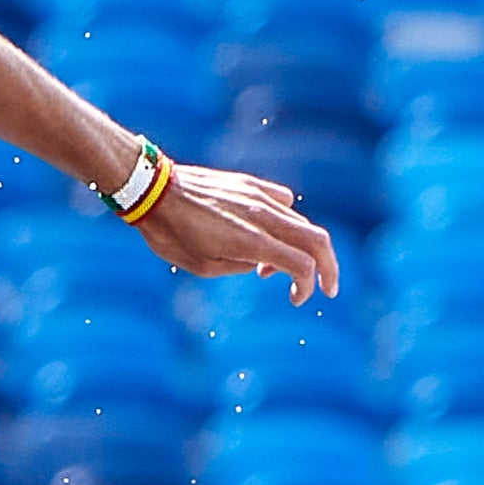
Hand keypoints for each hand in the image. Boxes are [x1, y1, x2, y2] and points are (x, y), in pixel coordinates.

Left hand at [137, 163, 338, 303]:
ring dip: (302, 249)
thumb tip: (265, 264)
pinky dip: (287, 224)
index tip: (297, 300)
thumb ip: (241, 267)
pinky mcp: (253, 185)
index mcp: (250, 241)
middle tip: (327, 288)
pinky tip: (267, 236)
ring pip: (302, 223)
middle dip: (329, 267)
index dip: (308, 286)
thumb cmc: (171, 235)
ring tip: (271, 270)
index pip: (301, 264)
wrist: (154, 191)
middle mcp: (263, 216)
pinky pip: (285, 203)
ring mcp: (260, 196)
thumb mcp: (202, 266)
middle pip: (317, 240)